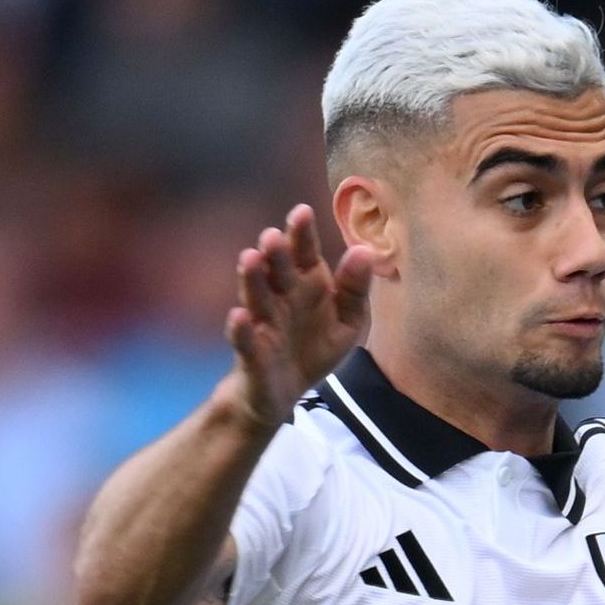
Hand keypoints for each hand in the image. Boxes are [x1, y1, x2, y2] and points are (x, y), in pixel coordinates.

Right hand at [217, 204, 373, 426]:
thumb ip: (354, 289)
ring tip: (250, 257)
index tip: (302, 212)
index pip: (303, 255)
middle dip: (275, 253)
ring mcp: (263, 324)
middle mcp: (280, 298)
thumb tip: (366, 251)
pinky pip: (244, 341)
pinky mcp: (252, 354)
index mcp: (305, 285)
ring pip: (256, 298)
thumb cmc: (313, 347)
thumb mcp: (346, 321)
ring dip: (253, 279)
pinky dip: (240, 330)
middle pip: (277, 271)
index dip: (302, 235)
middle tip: (273, 235)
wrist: (282, 392)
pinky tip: (239, 316)